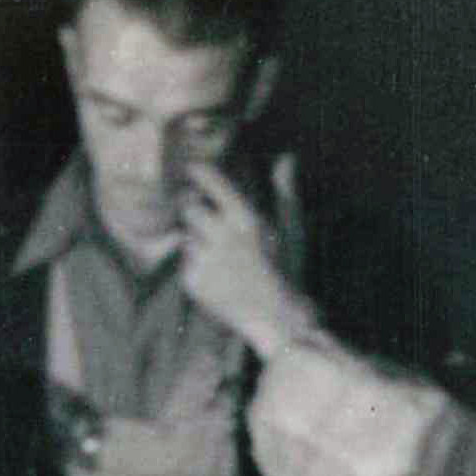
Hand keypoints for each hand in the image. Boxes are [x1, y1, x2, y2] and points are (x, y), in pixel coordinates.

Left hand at [172, 159, 314, 357]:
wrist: (276, 316)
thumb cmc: (285, 269)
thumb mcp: (290, 228)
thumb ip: (284, 191)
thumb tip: (286, 158)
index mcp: (246, 221)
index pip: (213, 184)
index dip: (199, 172)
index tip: (191, 167)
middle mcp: (223, 238)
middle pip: (189, 208)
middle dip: (193, 209)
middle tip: (203, 215)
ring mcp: (205, 260)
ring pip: (186, 237)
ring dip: (196, 240)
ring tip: (220, 255)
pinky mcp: (193, 281)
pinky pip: (185, 263)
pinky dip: (196, 265)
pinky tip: (218, 275)